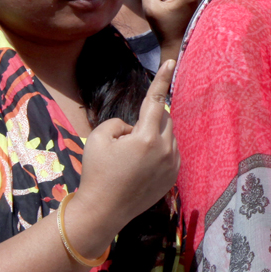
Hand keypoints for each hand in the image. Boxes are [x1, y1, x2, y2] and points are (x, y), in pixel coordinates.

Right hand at [68, 60, 179, 253]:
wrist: (103, 210)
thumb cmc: (97, 172)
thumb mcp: (98, 138)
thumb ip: (119, 122)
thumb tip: (134, 127)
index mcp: (146, 137)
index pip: (156, 100)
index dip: (162, 79)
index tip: (171, 61)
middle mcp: (165, 149)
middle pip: (163, 119)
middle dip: (148, 120)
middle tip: (125, 140)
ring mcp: (173, 165)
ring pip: (168, 136)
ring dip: (153, 137)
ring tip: (131, 158)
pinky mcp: (174, 177)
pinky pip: (171, 153)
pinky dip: (159, 152)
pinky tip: (140, 167)